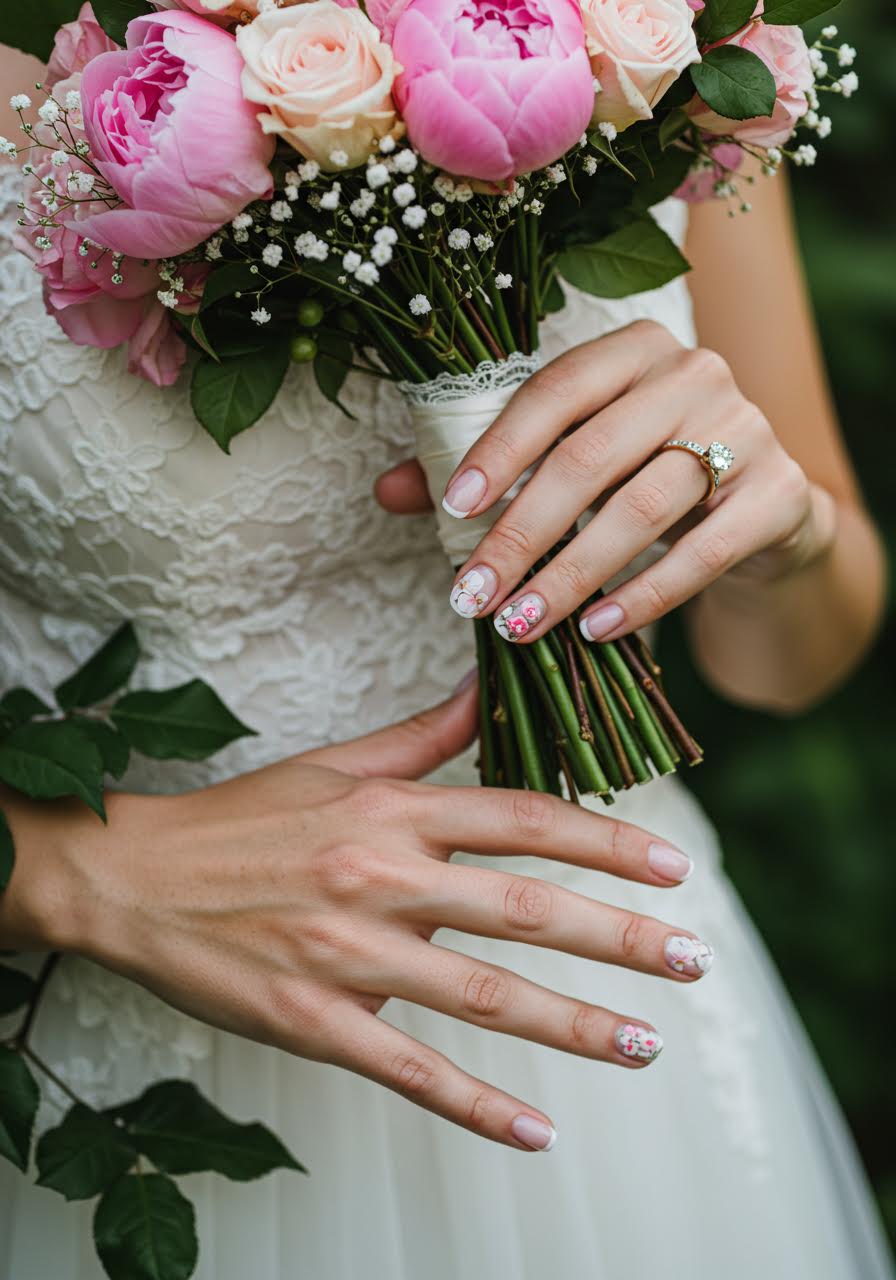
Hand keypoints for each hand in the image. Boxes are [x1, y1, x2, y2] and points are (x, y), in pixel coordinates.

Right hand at [3, 682, 709, 1151]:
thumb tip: (488, 689)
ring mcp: (349, 954)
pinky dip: (477, 1105)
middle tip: (691, 960)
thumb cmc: (242, 819)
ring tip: (648, 1041)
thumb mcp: (335, 765)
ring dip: (576, 1024)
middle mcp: (381, 878)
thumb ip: (425, 736)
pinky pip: (410, 1070)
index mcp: (391, 812)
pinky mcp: (312, 1020)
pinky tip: (536, 1128)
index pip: (523, 821)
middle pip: (525, 909)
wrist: (135, 877)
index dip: (606, 843)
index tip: (671, 868)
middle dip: (620, 937)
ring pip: (484, 994)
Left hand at [379, 321, 836, 642]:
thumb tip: (385, 490)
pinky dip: (643, 597)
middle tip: (470, 596)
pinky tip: (594, 629)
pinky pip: (703, 552)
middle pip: (591, 457)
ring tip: (519, 624)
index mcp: (633, 350)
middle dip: (521, 533)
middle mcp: (694, 374)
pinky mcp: (780, 495)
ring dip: (571, 575)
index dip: (499, 449)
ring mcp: (746, 430)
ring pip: (643, 508)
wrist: (759, 510)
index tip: (452, 508)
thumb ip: (488, 469)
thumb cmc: (644, 475)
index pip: (554, 390)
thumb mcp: (571, 462)